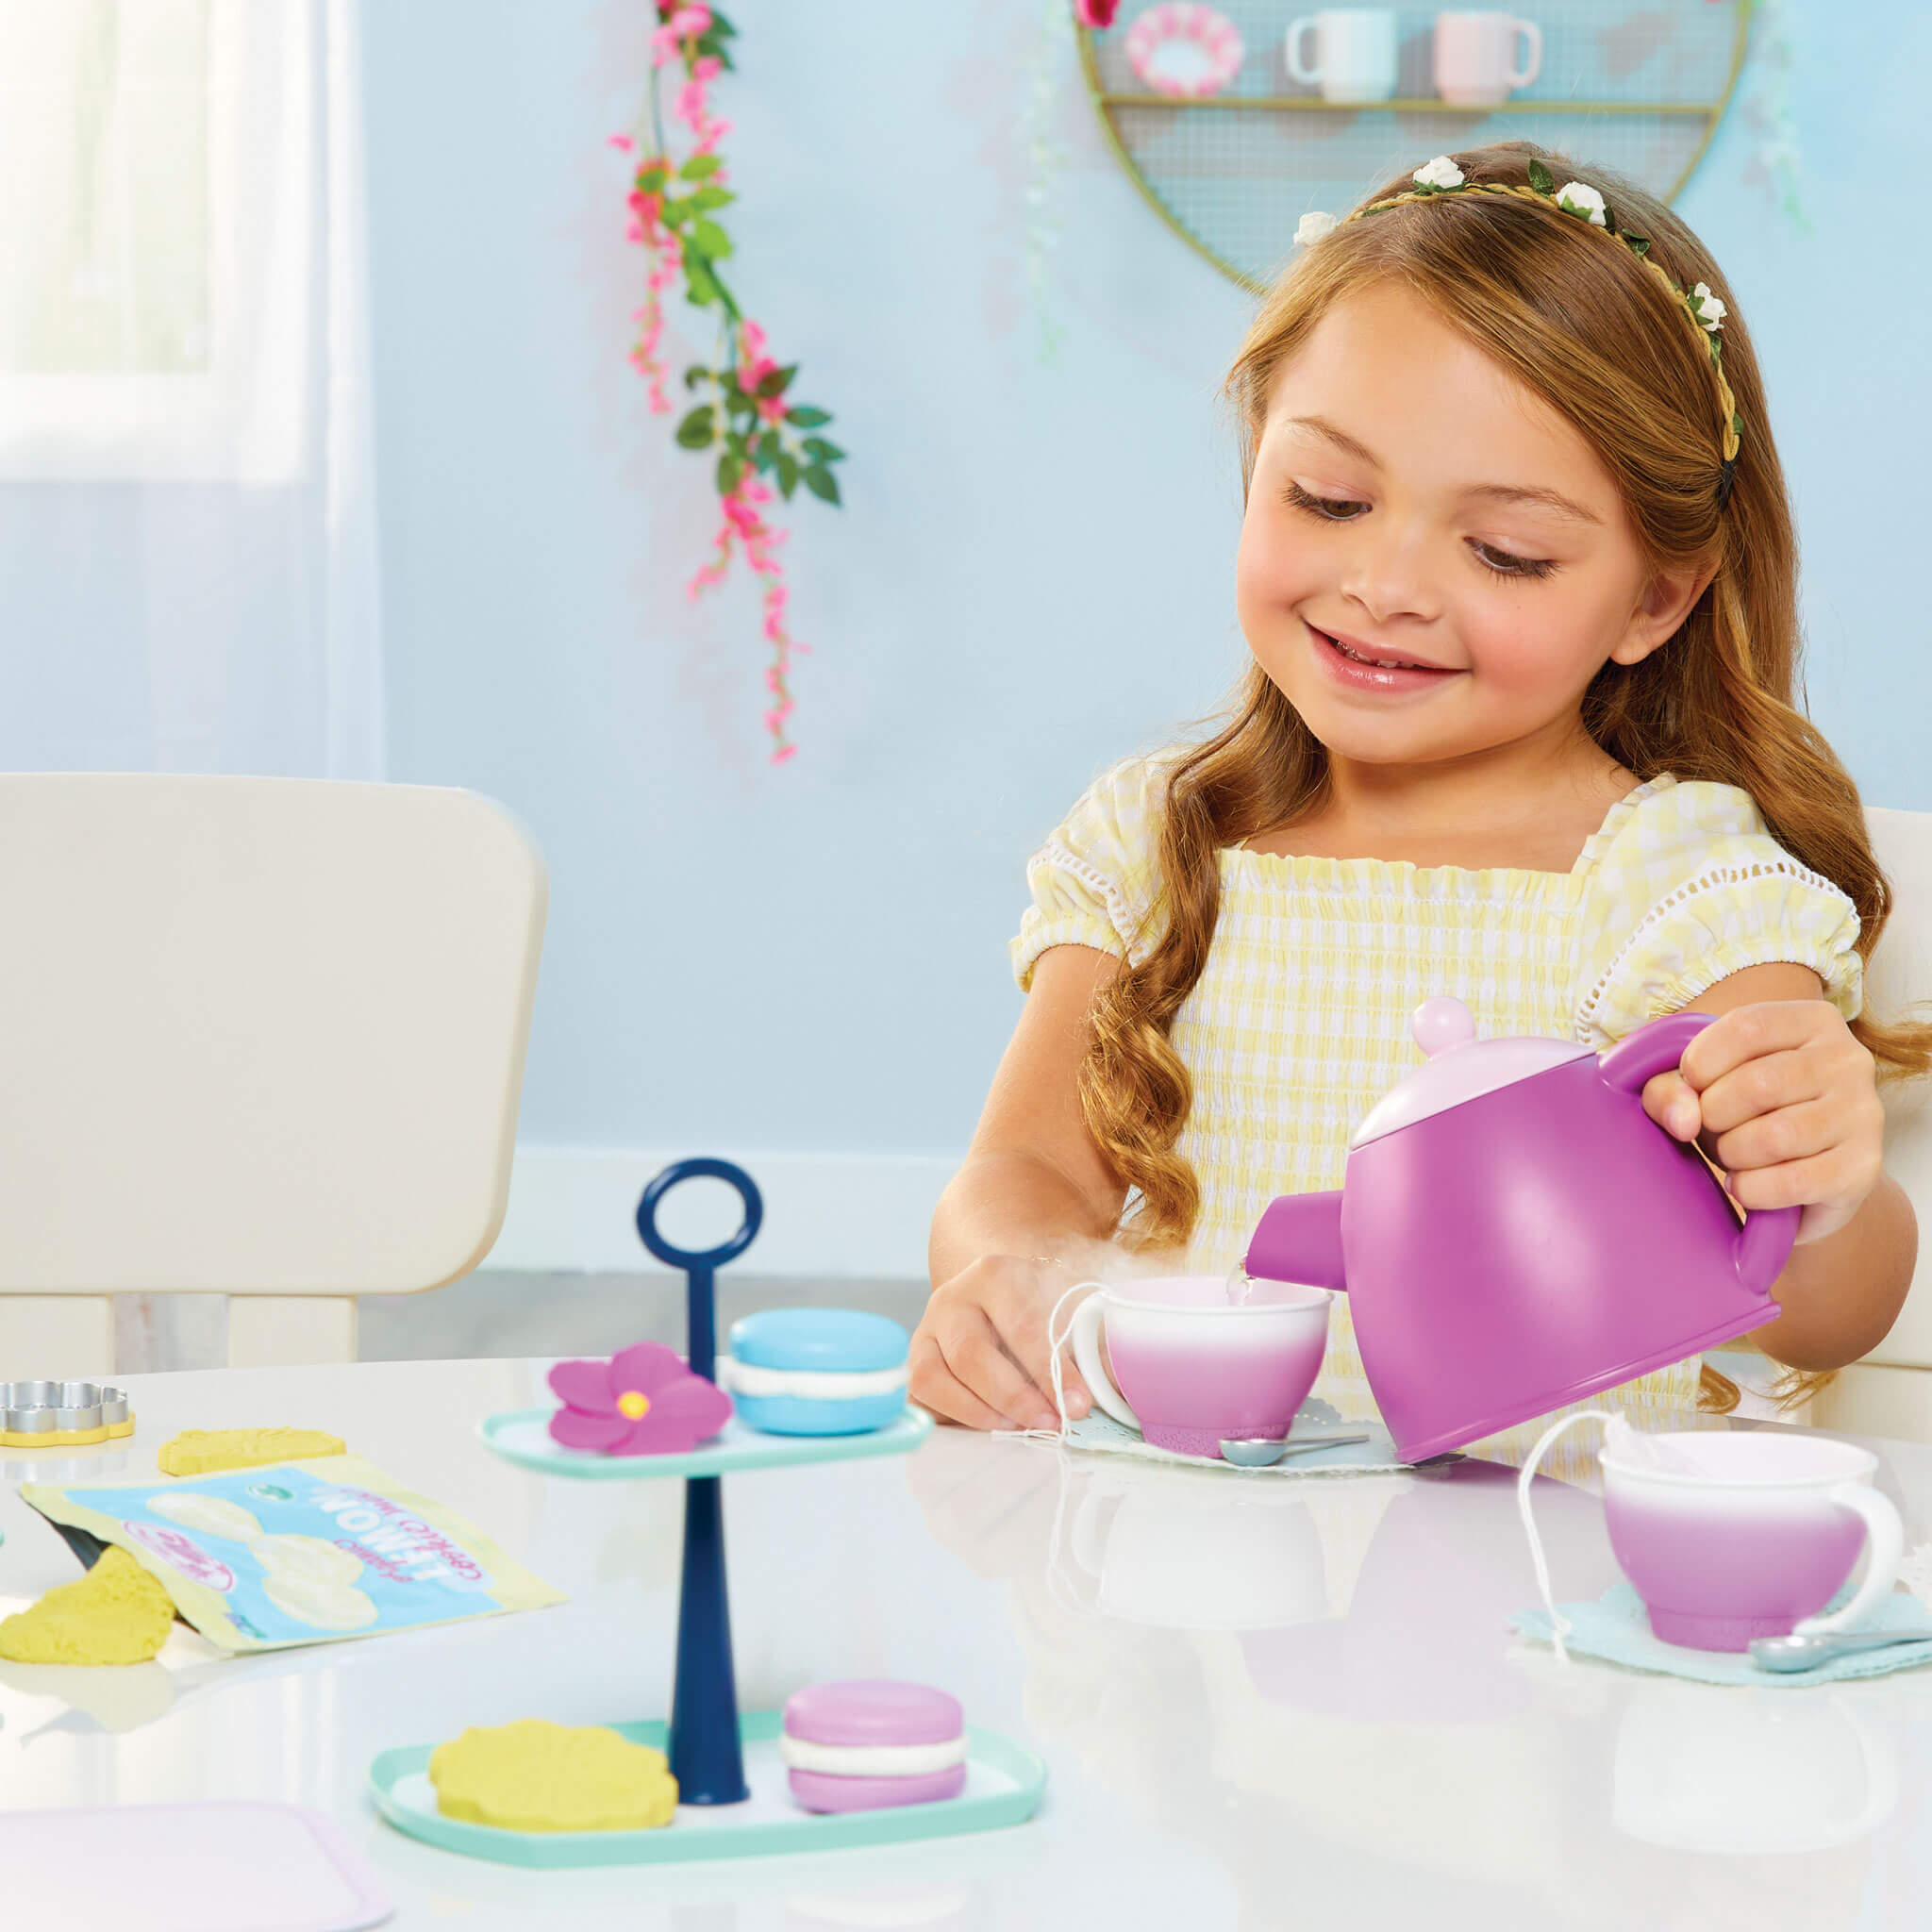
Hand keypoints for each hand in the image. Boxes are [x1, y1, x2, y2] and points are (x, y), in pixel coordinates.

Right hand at [909, 1255, 1092, 1431]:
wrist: (998, 1299)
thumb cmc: (1040, 1308)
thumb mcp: (1072, 1312)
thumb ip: (1093, 1346)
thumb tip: (1118, 1384)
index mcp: (994, 1274)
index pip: (1022, 1325)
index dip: (1051, 1370)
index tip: (1078, 1404)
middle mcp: (952, 1297)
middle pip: (972, 1354)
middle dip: (1016, 1397)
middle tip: (1051, 1423)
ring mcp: (926, 1330)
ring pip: (937, 1377)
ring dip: (982, 1412)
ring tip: (1022, 1427)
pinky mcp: (915, 1361)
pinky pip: (921, 1395)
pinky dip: (954, 1416)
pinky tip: (991, 1423)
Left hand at [1641, 1000, 1882, 1244]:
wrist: (1807, 1174)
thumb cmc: (1745, 1112)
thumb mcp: (1701, 1085)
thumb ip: (1669, 1088)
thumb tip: (1683, 1119)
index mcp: (1814, 1021)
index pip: (1746, 1027)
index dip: (1701, 1062)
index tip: (1693, 1086)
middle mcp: (1849, 1060)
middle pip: (1758, 1084)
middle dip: (1714, 1116)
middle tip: (1712, 1130)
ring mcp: (1864, 1113)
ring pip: (1776, 1136)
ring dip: (1732, 1154)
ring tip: (1732, 1156)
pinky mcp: (1864, 1168)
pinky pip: (1794, 1182)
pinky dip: (1752, 1189)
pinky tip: (1744, 1185)